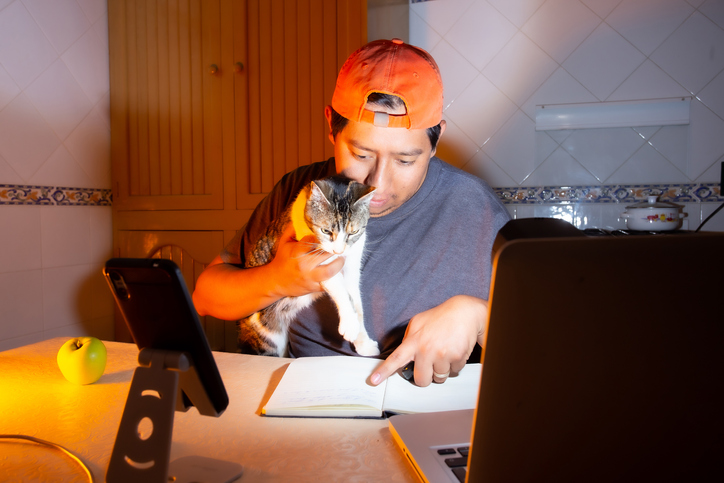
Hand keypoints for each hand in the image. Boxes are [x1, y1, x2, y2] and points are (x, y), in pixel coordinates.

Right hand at [268, 223, 344, 297]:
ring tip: (342, 257)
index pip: (314, 241)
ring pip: (330, 270)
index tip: (332, 233)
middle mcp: (305, 265)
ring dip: (339, 263)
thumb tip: (301, 216)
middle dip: (335, 248)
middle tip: (342, 244)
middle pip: (325, 254)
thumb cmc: (282, 260)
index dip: (324, 237)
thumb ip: (292, 229)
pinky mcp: (313, 287)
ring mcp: (310, 277)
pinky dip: (336, 277)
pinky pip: (328, 283)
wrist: (275, 281)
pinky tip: (339, 270)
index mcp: (298, 252)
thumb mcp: (284, 243)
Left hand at [370, 295, 487, 386]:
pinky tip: (455, 350)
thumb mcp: (418, 323)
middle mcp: (425, 350)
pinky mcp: (456, 358)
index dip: (384, 371)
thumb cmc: (440, 318)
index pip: (395, 359)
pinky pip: (454, 372)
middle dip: (426, 377)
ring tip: (445, 352)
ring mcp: (441, 355)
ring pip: (440, 378)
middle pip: (421, 380)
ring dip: (442, 370)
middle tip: (431, 365)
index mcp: (413, 341)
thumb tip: (404, 355)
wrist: (464, 312)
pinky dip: (455, 365)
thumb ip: (409, 339)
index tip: (373, 381)